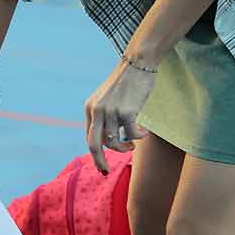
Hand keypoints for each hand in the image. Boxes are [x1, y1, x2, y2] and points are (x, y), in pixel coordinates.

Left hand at [83, 59, 153, 173]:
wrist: (137, 63)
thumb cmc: (125, 83)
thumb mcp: (107, 99)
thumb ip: (104, 117)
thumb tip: (109, 142)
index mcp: (90, 107)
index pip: (89, 137)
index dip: (96, 154)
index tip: (103, 166)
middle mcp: (97, 110)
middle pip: (94, 144)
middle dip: (99, 161)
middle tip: (106, 172)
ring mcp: (111, 111)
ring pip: (115, 142)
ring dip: (126, 146)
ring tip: (133, 143)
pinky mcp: (127, 111)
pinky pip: (132, 134)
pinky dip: (139, 136)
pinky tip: (144, 131)